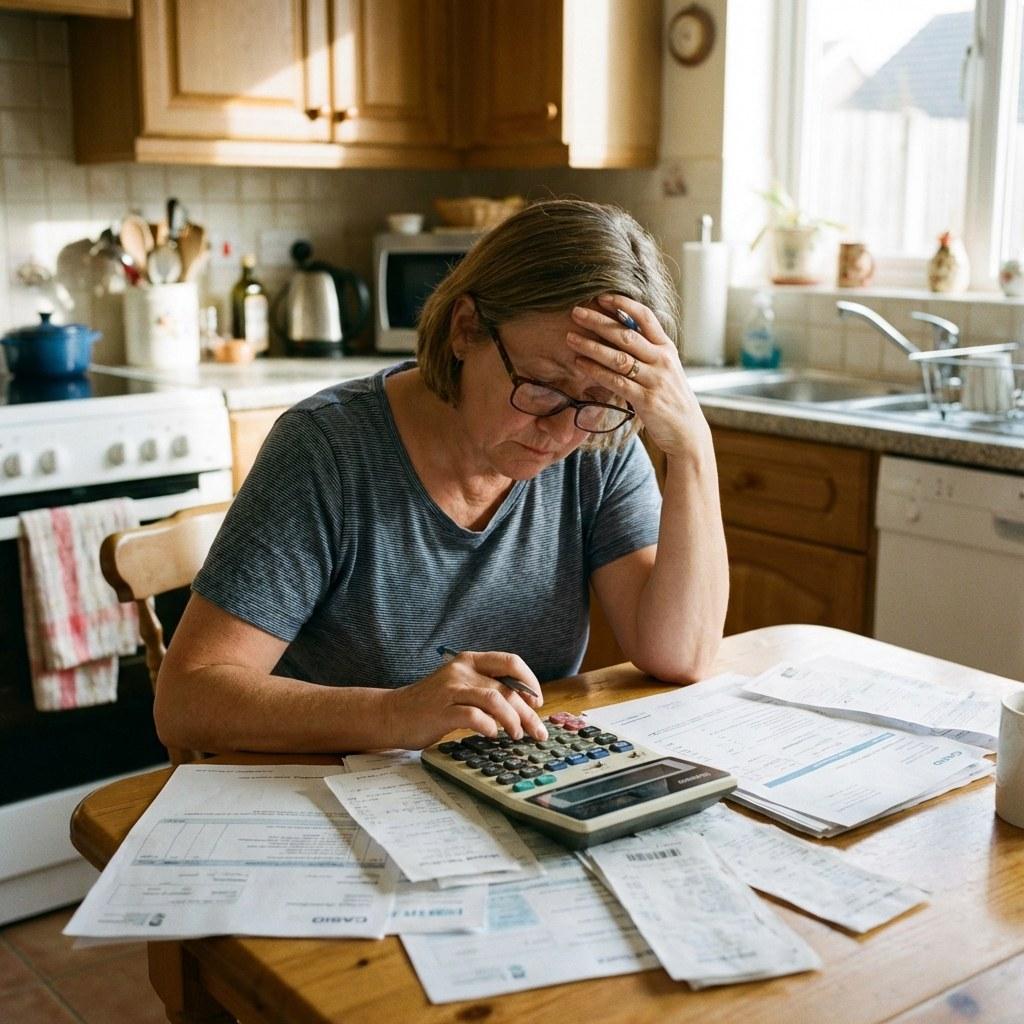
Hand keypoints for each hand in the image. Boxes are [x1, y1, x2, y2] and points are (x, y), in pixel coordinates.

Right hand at [382, 650, 546, 749]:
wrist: (393, 714)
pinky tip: (492, 734)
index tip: (537, 702)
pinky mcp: (441, 710)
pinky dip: (488, 725)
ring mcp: (450, 689)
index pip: (510, 662)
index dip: (529, 682)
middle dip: (527, 711)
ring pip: (494, 699)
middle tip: (537, 732)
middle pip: (507, 687)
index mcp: (469, 660)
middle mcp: (462, 670)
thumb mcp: (460, 686)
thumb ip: (485, 688)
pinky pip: (473, 716)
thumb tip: (524, 705)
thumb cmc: (431, 705)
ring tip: (516, 735)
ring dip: (512, 720)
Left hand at [566, 295, 707, 459]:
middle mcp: (662, 360)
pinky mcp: (646, 400)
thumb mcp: (665, 369)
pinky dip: (596, 371)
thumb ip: (647, 351)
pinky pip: (616, 381)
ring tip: (570, 337)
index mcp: (666, 348)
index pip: (645, 317)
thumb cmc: (670, 398)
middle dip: (598, 321)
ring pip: (618, 357)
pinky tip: (580, 363)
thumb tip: (619, 332)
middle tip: (576, 312)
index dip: (623, 304)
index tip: (601, 297)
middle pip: (626, 334)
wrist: (687, 431)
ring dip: (591, 346)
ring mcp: (654, 380)